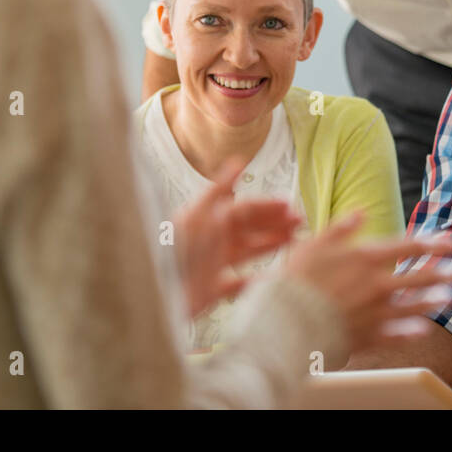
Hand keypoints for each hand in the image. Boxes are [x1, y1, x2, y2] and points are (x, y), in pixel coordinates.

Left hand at [175, 159, 301, 316]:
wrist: (151, 288)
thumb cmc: (172, 249)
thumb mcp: (196, 214)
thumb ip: (217, 189)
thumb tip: (239, 161)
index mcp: (211, 221)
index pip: (246, 210)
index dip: (267, 208)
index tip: (290, 206)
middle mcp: (213, 241)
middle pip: (250, 229)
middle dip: (275, 224)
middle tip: (301, 223)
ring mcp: (213, 265)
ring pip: (248, 251)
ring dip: (271, 244)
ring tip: (295, 241)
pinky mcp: (210, 291)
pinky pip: (237, 284)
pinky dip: (253, 280)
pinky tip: (269, 276)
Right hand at [282, 213, 451, 353]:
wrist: (285, 321)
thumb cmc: (295, 279)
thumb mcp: (314, 244)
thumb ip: (341, 228)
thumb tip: (361, 211)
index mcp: (366, 258)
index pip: (409, 246)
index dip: (433, 243)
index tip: (450, 242)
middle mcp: (377, 284)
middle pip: (419, 277)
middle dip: (443, 273)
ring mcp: (376, 312)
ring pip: (414, 307)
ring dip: (433, 301)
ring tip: (448, 298)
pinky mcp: (368, 335)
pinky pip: (397, 334)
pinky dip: (411, 331)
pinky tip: (423, 329)